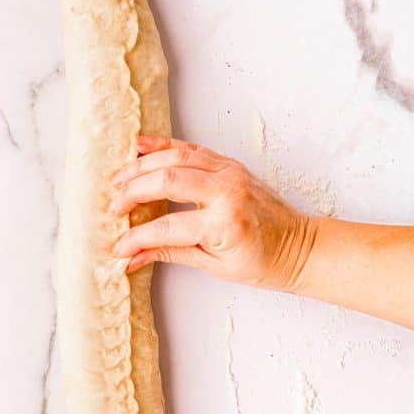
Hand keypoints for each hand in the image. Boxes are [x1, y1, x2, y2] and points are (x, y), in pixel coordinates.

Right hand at [111, 135, 316, 289]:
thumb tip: (132, 258)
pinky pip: (192, 148)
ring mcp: (230, 173)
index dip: (136, 238)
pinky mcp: (230, 165)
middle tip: (114, 207)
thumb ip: (170, 255)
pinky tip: (141, 146)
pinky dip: (164, 145)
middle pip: (166, 181)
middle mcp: (227, 192)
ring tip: (118, 178)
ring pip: (176, 157)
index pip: (166, 228)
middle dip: (132, 193)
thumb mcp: (214, 267)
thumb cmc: (264, 262)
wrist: (300, 248)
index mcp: (224, 225)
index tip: (119, 247)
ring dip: (142, 165)